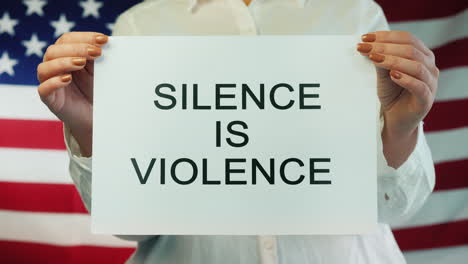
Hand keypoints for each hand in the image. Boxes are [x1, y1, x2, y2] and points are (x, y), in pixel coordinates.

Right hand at [37, 32, 107, 156]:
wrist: (95, 117)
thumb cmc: (96, 91)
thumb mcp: (100, 71)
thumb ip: (99, 57)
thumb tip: (109, 42)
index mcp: (65, 56)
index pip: (67, 39)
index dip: (84, 37)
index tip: (104, 40)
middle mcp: (54, 67)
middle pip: (54, 50)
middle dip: (77, 48)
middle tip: (96, 52)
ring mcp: (49, 83)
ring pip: (45, 68)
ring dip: (64, 62)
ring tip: (82, 63)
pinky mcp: (49, 100)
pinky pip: (43, 89)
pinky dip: (54, 82)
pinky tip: (67, 79)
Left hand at [356, 31, 438, 166]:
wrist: (394, 120)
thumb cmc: (391, 94)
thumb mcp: (382, 74)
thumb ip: (379, 59)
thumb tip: (368, 44)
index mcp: (421, 55)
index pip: (407, 38)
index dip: (386, 36)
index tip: (365, 38)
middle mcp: (429, 67)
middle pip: (411, 50)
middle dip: (385, 47)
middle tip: (365, 48)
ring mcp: (430, 83)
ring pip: (417, 66)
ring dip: (393, 61)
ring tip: (375, 59)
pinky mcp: (426, 100)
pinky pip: (420, 87)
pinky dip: (406, 79)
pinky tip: (392, 75)